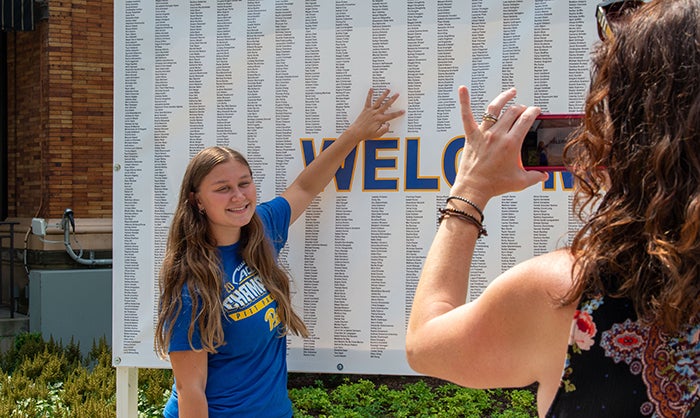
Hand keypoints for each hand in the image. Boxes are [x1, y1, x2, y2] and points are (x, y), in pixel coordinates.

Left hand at [346, 88, 403, 140]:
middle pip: (386, 105)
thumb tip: (388, 124)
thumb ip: (384, 129)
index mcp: (380, 120)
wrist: (356, 132)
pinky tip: (371, 89)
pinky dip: (369, 95)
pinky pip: (368, 101)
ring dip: (384, 95)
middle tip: (397, 94)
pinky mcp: (365, 109)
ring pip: (379, 101)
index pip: (391, 116)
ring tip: (388, 90)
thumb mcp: (378, 134)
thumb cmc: (366, 134)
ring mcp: (370, 111)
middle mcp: (376, 113)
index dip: (398, 113)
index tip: (403, 111)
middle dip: (392, 99)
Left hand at [452, 86, 547, 203]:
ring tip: (512, 92)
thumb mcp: (520, 181)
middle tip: (525, 110)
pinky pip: (466, 115)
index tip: (536, 111)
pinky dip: (464, 101)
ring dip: (504, 98)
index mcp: (511, 143)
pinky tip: (462, 89)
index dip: (534, 111)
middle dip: (522, 108)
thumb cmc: (495, 185)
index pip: (526, 119)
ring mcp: (483, 133)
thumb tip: (545, 175)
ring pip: (495, 108)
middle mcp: (498, 135)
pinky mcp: (471, 136)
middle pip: (513, 112)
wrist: (474, 188)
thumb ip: (536, 176)